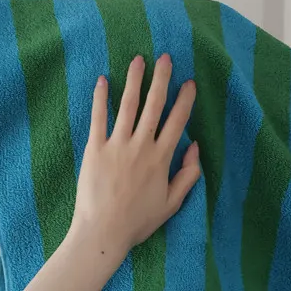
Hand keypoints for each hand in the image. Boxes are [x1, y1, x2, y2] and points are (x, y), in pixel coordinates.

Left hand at [70, 53, 200, 256]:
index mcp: (161, 159)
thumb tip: (195, 149)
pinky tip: (103, 80)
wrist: (103, 232)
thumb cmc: (138, 222)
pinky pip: (98, 118)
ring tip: (139, 59)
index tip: (190, 83)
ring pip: (128, 106)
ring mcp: (117, 146)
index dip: (185, 100)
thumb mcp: (172, 203)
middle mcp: (141, 146)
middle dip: (162, 79)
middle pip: (155, 105)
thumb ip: (187, 175)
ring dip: (135, 80)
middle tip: (166, 57)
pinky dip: (101, 98)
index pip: (177, 122)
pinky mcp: (95, 149)